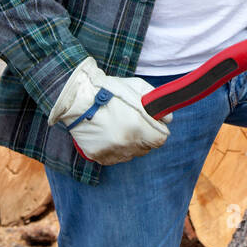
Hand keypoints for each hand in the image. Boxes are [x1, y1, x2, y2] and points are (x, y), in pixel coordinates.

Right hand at [47, 57, 169, 164]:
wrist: (78, 98)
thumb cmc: (110, 90)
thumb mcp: (138, 88)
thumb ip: (156, 104)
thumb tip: (168, 119)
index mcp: (137, 125)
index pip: (160, 140)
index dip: (158, 131)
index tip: (154, 125)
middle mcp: (126, 142)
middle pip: (147, 148)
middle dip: (145, 137)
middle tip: (134, 123)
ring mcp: (111, 151)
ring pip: (132, 154)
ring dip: (131, 144)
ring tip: (120, 127)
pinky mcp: (98, 156)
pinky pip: (116, 158)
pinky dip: (116, 149)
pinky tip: (109, 135)